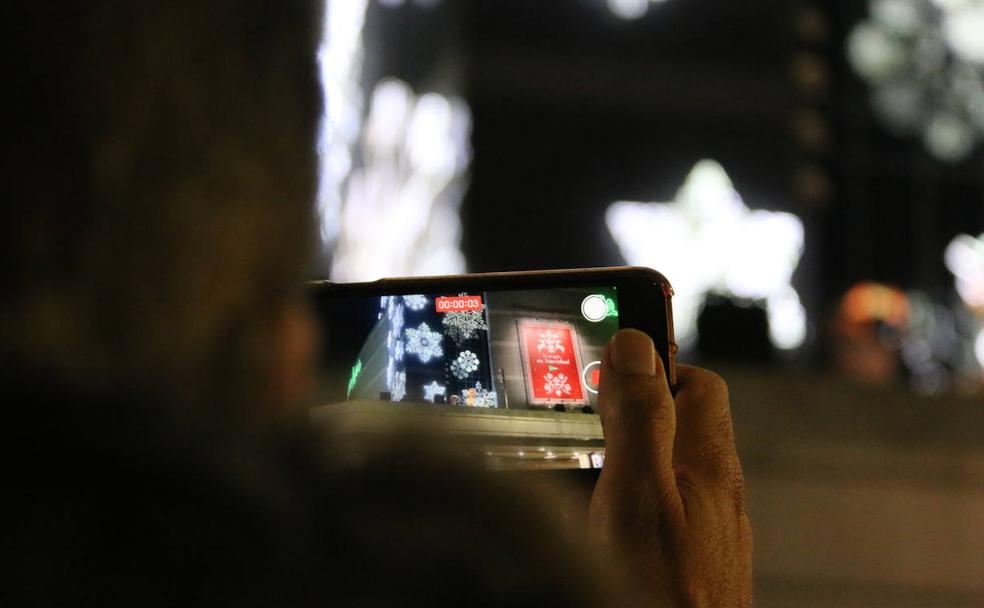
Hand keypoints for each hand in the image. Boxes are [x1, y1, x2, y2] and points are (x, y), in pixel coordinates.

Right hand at [589, 329, 751, 606]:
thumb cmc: (661, 591)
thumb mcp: (639, 492)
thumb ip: (640, 417)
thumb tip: (634, 344)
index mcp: (708, 462)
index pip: (697, 383)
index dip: (653, 364)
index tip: (606, 364)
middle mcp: (717, 491)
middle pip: (682, 423)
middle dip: (633, 407)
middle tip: (580, 413)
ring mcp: (709, 529)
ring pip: (671, 468)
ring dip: (629, 454)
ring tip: (582, 461)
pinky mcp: (695, 561)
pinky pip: (666, 509)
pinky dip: (634, 498)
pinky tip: (603, 519)